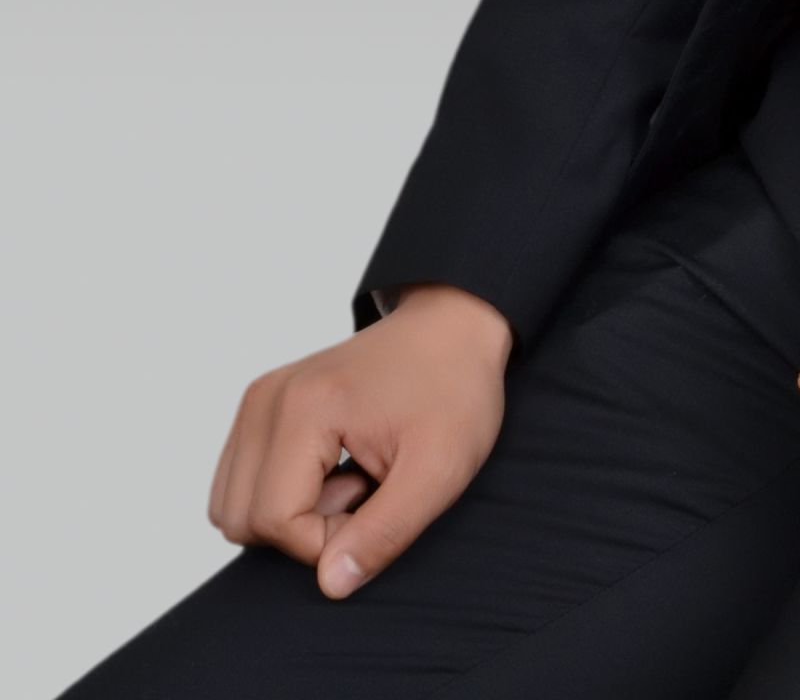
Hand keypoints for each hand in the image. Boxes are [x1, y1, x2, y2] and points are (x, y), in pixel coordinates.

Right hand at [207, 282, 513, 597]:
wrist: (451, 327)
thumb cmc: (453, 391)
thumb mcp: (440, 469)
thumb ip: (384, 533)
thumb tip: (329, 584)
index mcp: (305, 407)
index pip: (276, 521)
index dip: (326, 540)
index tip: (377, 505)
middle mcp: (266, 399)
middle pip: (242, 519)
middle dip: (304, 528)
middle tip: (364, 490)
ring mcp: (259, 399)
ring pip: (234, 506)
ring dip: (292, 512)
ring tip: (352, 477)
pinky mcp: (260, 405)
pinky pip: (241, 483)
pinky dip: (283, 492)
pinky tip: (335, 466)